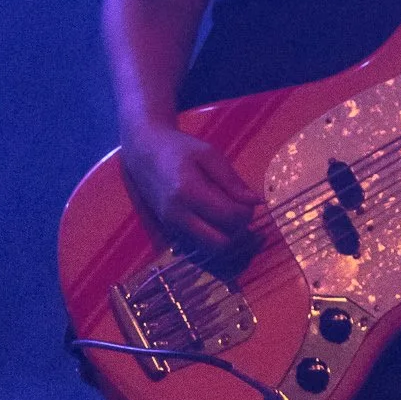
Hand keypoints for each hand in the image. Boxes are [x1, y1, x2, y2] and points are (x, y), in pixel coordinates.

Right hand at [122, 121, 260, 253]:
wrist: (144, 153)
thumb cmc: (179, 149)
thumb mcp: (209, 154)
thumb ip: (231, 180)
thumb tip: (256, 201)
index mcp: (188, 192)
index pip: (228, 217)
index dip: (246, 213)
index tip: (250, 201)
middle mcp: (177, 216)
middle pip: (219, 244)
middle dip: (237, 232)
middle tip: (241, 212)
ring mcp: (171, 227)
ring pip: (208, 250)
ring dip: (225, 238)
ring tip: (230, 216)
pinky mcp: (169, 232)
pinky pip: (197, 247)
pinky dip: (212, 239)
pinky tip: (216, 220)